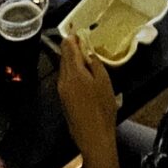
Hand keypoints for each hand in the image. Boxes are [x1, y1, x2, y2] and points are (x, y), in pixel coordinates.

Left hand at [58, 35, 118, 153]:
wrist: (93, 137)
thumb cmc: (102, 109)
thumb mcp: (104, 82)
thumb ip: (95, 64)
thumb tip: (88, 52)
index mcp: (74, 73)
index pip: (68, 49)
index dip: (72, 38)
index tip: (77, 31)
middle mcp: (64, 79)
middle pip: (64, 57)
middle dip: (71, 48)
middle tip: (80, 40)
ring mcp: (62, 91)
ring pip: (64, 68)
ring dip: (71, 59)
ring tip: (82, 55)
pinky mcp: (63, 100)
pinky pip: (65, 78)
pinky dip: (71, 71)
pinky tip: (81, 73)